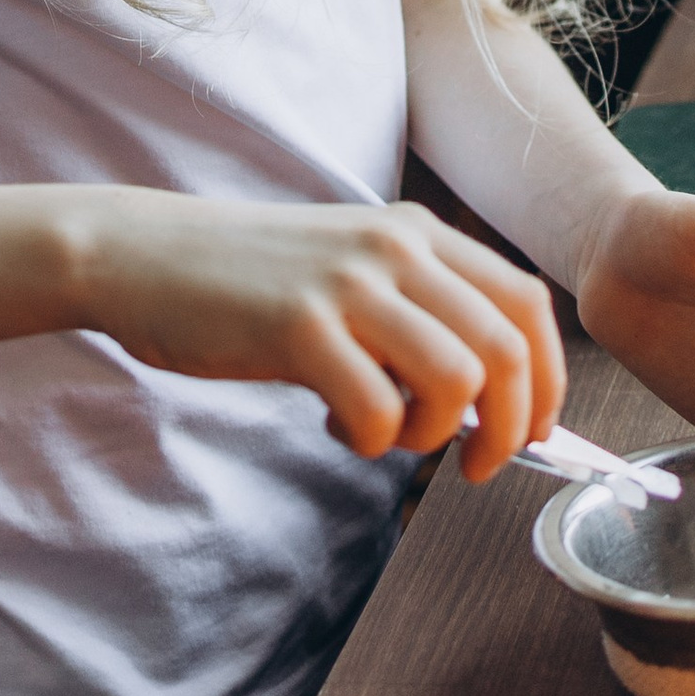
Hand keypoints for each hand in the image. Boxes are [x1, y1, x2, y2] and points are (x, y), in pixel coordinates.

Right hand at [89, 195, 567, 479]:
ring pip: (457, 379)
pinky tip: (336, 426)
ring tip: (392, 436)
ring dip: (438, 435)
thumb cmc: (250, 278)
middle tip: (476, 464)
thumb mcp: (350, 269)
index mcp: (417, 231)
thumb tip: (489, 399)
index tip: (535, 430)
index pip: (526, 303)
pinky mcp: (299, 327)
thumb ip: (417, 312)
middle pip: (508, 348)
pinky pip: (379, 410)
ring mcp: (347, 284)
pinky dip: (372, 441)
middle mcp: (395, 247)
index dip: (549, 377)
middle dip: (513, 427)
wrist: (145, 255)